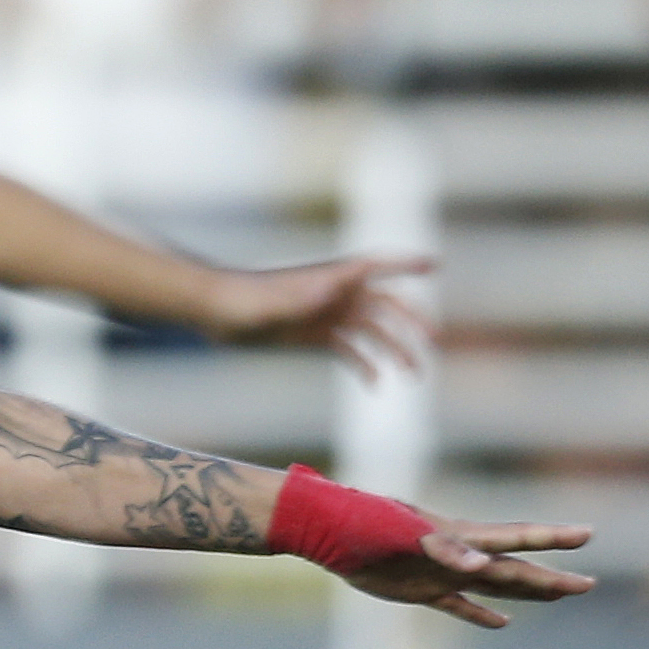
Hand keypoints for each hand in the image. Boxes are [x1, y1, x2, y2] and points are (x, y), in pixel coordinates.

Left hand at [197, 254, 432, 379]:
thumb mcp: (270, 302)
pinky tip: (377, 385)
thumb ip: (301, 298)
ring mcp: (327, 315)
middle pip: (385, 305)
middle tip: (435, 340)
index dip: (405, 264)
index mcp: (329, 278)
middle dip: (412, 321)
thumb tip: (330, 290)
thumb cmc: (239, 299)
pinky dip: (364, 365)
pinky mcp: (315, 335)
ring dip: (396, 350)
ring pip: (373, 331)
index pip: (375, 266)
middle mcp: (335, 294)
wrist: (212, 311)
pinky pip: (349, 350)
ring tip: (416, 374)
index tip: (434, 265)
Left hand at [331, 516, 594, 628]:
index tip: (586, 534)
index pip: (515, 537)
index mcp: (460, 536)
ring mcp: (441, 573)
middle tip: (590, 584)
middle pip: (514, 568)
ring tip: (562, 595)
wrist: (325, 531)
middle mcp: (459, 555)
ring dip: (528, 592)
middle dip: (552, 576)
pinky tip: (504, 623)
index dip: (551, 537)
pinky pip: (458, 606)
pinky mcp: (419, 590)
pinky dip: (481, 614)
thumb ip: (444, 548)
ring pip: (495, 586)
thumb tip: (481, 565)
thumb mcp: (402, 531)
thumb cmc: (363, 522)